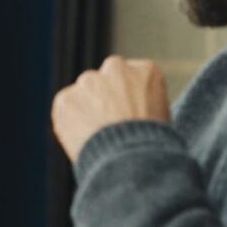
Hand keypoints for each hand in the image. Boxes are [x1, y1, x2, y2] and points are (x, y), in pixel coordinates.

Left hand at [51, 55, 170, 162]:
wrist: (131, 159)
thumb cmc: (153, 146)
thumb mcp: (161, 119)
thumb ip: (143, 104)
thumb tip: (127, 111)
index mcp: (146, 71)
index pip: (132, 77)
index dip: (127, 98)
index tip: (127, 114)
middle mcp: (116, 68)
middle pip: (104, 81)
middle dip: (103, 98)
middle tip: (108, 125)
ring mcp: (88, 81)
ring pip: (83, 94)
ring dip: (85, 110)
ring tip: (98, 138)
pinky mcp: (65, 98)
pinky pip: (65, 109)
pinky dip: (70, 123)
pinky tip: (84, 140)